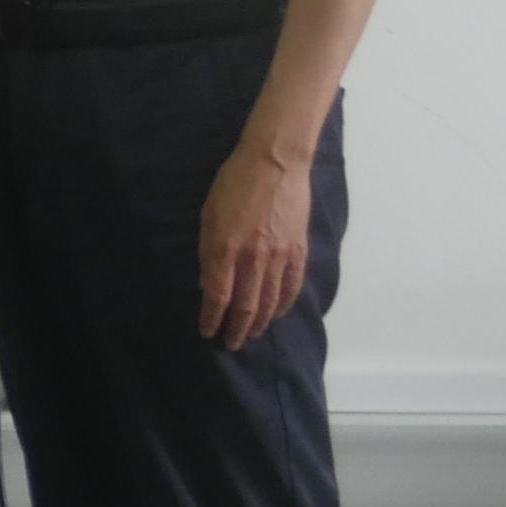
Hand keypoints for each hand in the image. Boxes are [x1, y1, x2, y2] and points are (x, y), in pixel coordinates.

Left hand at [198, 132, 316, 347]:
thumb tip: (209, 284)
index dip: (211, 317)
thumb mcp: (209, 214)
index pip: (217, 294)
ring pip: (269, 301)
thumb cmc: (233, 184)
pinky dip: (282, 305)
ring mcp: (279, 256)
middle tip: (231, 343)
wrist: (274, 163)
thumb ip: (209, 251)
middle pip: (245, 305)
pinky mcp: (298, 251)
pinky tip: (274, 314)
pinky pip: (291, 287)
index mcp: (226, 246)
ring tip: (250, 334)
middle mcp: (253, 257)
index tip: (206, 331)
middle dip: (236, 329)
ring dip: (259, 323)